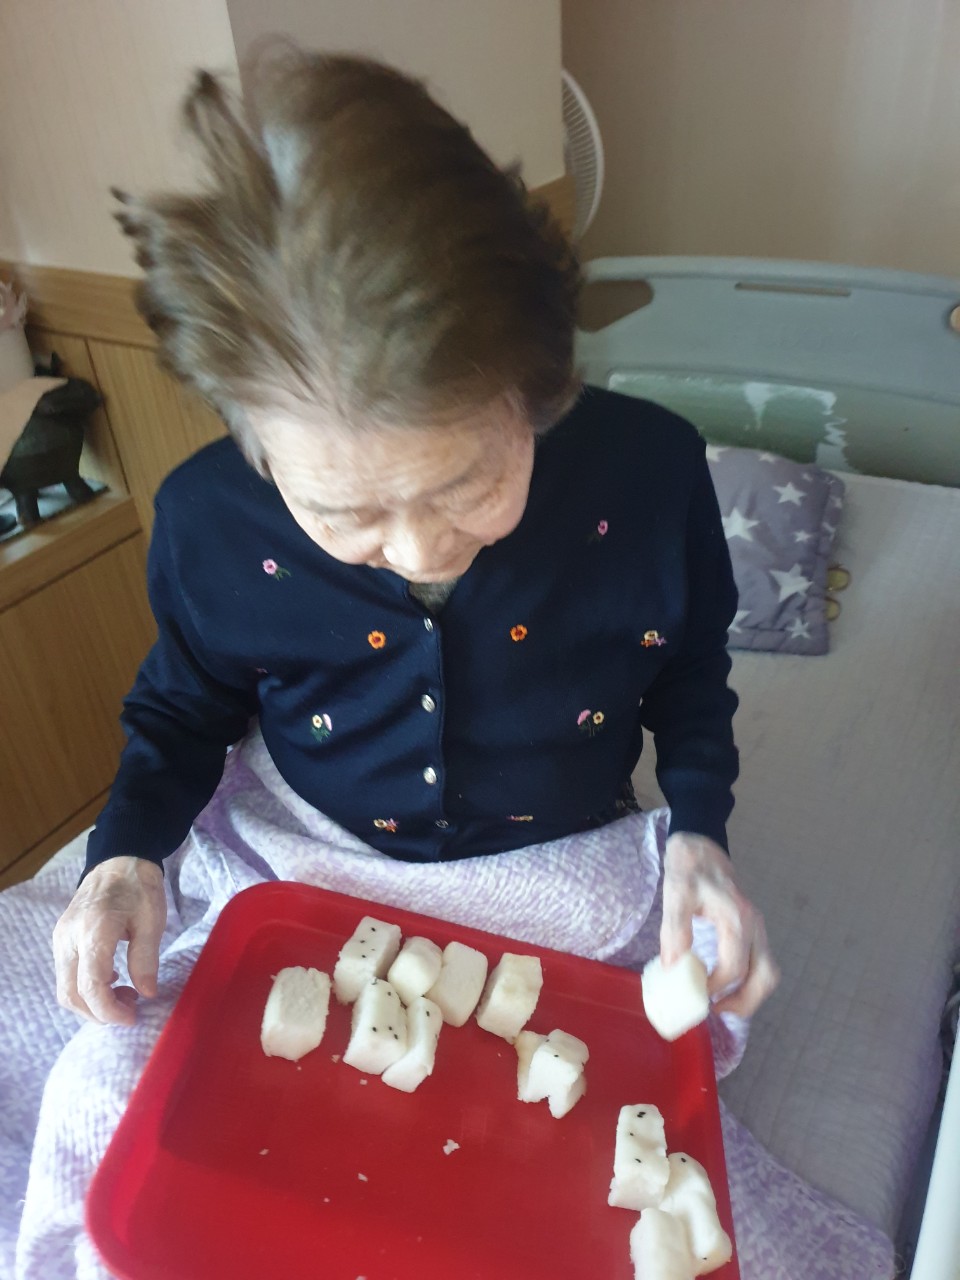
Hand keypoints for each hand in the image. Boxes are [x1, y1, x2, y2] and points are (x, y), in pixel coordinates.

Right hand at [53, 856, 165, 1025]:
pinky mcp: (61, 939)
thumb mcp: (152, 923)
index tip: (133, 1017)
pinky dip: (86, 988)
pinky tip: (113, 980)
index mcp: (93, 932)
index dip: (110, 1011)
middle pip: (70, 995)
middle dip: (99, 1013)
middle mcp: (69, 938)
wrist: (119, 861)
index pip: (91, 988)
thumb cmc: (139, 888)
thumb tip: (147, 994)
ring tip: (126, 995)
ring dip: (92, 1003)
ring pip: (65, 989)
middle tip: (130, 1010)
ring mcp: (60, 939)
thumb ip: (146, 960)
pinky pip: (67, 975)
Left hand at [661, 832, 778, 1017]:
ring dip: (750, 994)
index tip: (694, 994)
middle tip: (716, 1010)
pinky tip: (724, 986)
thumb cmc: (689, 869)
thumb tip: (673, 967)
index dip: (716, 987)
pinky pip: (760, 963)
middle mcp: (755, 925)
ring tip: (722, 1004)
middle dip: (745, 1001)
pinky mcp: (753, 930)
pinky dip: (748, 981)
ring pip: (768, 971)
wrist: (702, 847)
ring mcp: (758, 928)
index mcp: (737, 918)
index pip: (735, 966)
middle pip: (765, 975)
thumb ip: (675, 930)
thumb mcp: (676, 895)